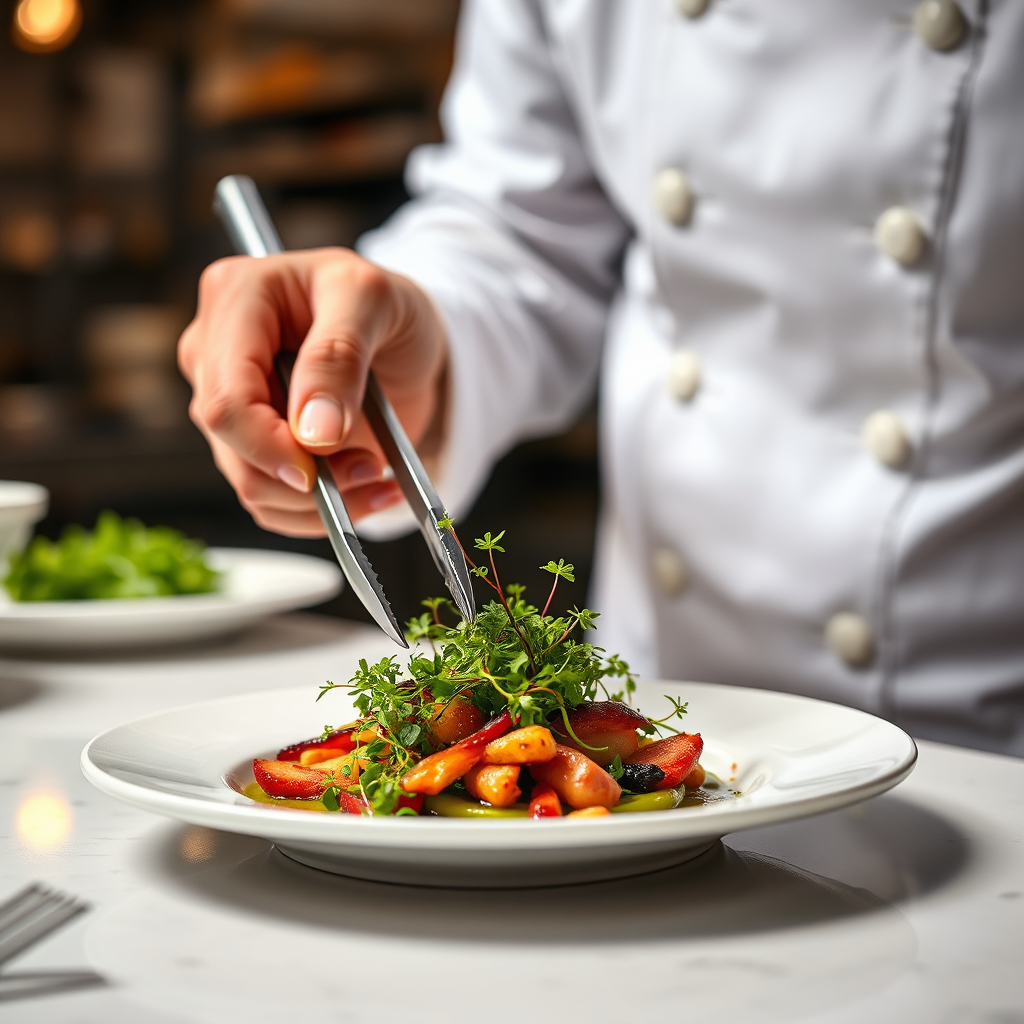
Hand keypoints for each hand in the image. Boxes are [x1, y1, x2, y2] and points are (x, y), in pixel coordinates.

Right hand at [178, 248, 446, 535]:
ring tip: (377, 474)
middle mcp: (216, 351)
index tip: (318, 467)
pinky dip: (320, 511)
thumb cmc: (385, 304)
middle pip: (233, 446)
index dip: (268, 445)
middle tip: (370, 467)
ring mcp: (229, 402)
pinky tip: (368, 491)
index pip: (226, 398)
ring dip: (321, 500)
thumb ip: (339, 356)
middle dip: (305, 477)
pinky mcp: (250, 443)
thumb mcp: (374, 301)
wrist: (402, 336)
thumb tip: (313, 432)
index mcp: (236, 298)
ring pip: (251, 483)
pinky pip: (271, 501)